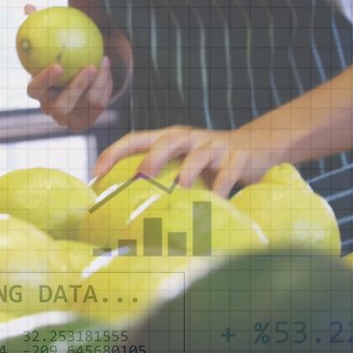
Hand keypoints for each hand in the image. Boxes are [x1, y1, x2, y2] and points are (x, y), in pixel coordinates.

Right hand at [24, 4, 112, 131]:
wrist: (80, 72)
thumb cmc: (61, 52)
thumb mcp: (53, 37)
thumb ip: (40, 24)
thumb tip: (28, 7)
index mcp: (37, 91)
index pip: (34, 90)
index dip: (44, 81)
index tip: (58, 65)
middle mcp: (50, 109)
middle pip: (60, 107)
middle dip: (76, 89)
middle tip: (90, 67)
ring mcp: (69, 119)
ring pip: (86, 106)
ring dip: (98, 83)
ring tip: (103, 59)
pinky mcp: (87, 121)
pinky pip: (100, 104)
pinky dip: (105, 85)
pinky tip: (107, 65)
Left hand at [92, 125, 277, 196]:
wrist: (256, 146)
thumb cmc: (208, 163)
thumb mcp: (183, 163)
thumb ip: (161, 178)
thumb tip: (125, 215)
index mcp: (171, 137)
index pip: (136, 138)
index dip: (114, 152)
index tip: (96, 172)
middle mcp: (190, 138)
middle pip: (168, 140)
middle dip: (153, 156)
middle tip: (140, 174)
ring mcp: (215, 145)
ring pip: (199, 154)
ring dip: (188, 170)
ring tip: (180, 186)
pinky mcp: (237, 157)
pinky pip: (228, 174)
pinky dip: (221, 189)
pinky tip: (215, 204)